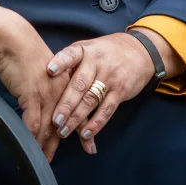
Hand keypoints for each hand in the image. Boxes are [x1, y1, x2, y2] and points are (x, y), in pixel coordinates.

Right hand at [0, 6, 69, 160]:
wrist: (11, 39)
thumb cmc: (23, 51)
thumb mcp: (42, 69)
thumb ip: (48, 84)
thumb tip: (45, 99)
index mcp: (66, 82)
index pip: (77, 109)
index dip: (82, 128)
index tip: (88, 143)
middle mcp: (60, 90)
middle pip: (66, 121)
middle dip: (68, 141)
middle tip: (72, 155)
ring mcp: (47, 93)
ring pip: (50, 125)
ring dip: (47, 144)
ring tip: (45, 158)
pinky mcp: (31, 95)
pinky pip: (33, 121)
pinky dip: (32, 136)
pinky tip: (32, 145)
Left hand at [44, 31, 164, 154]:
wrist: (138, 52)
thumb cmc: (104, 53)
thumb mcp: (87, 50)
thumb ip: (70, 65)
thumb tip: (46, 81)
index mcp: (84, 50)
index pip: (71, 54)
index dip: (60, 62)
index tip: (49, 71)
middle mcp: (96, 63)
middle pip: (79, 85)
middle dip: (66, 104)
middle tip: (54, 120)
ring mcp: (109, 77)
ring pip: (91, 100)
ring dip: (77, 118)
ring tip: (64, 132)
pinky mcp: (120, 91)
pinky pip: (106, 109)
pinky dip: (96, 123)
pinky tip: (85, 133)